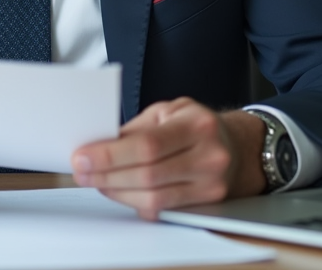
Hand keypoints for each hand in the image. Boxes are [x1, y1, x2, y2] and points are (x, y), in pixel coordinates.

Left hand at [70, 97, 266, 218]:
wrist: (240, 146)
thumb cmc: (198, 125)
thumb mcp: (170, 110)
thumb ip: (137, 127)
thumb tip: (100, 144)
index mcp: (197, 125)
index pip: (148, 145)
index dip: (110, 155)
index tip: (82, 157)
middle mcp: (209, 156)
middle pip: (148, 175)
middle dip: (107, 175)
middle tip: (81, 172)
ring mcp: (211, 184)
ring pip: (153, 198)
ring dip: (117, 192)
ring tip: (97, 181)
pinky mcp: (207, 204)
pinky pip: (162, 210)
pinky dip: (135, 202)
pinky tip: (119, 190)